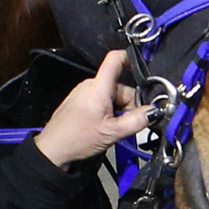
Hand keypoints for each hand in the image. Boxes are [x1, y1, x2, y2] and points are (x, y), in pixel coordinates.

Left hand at [34, 50, 152, 168]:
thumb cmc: (76, 139)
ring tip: (114, 128)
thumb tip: (154, 111)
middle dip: (130, 103)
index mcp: (98, 87)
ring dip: (120, 110)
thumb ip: (137, 120)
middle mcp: (90, 85)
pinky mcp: (81, 101)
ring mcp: (84, 92)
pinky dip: (110, 111)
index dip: (131, 58)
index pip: (115, 59)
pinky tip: (106, 126)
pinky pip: (102, 100)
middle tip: (128, 122)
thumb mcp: (112, 132)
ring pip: (113, 95)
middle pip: (120, 85)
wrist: (53, 149)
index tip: (144, 68)